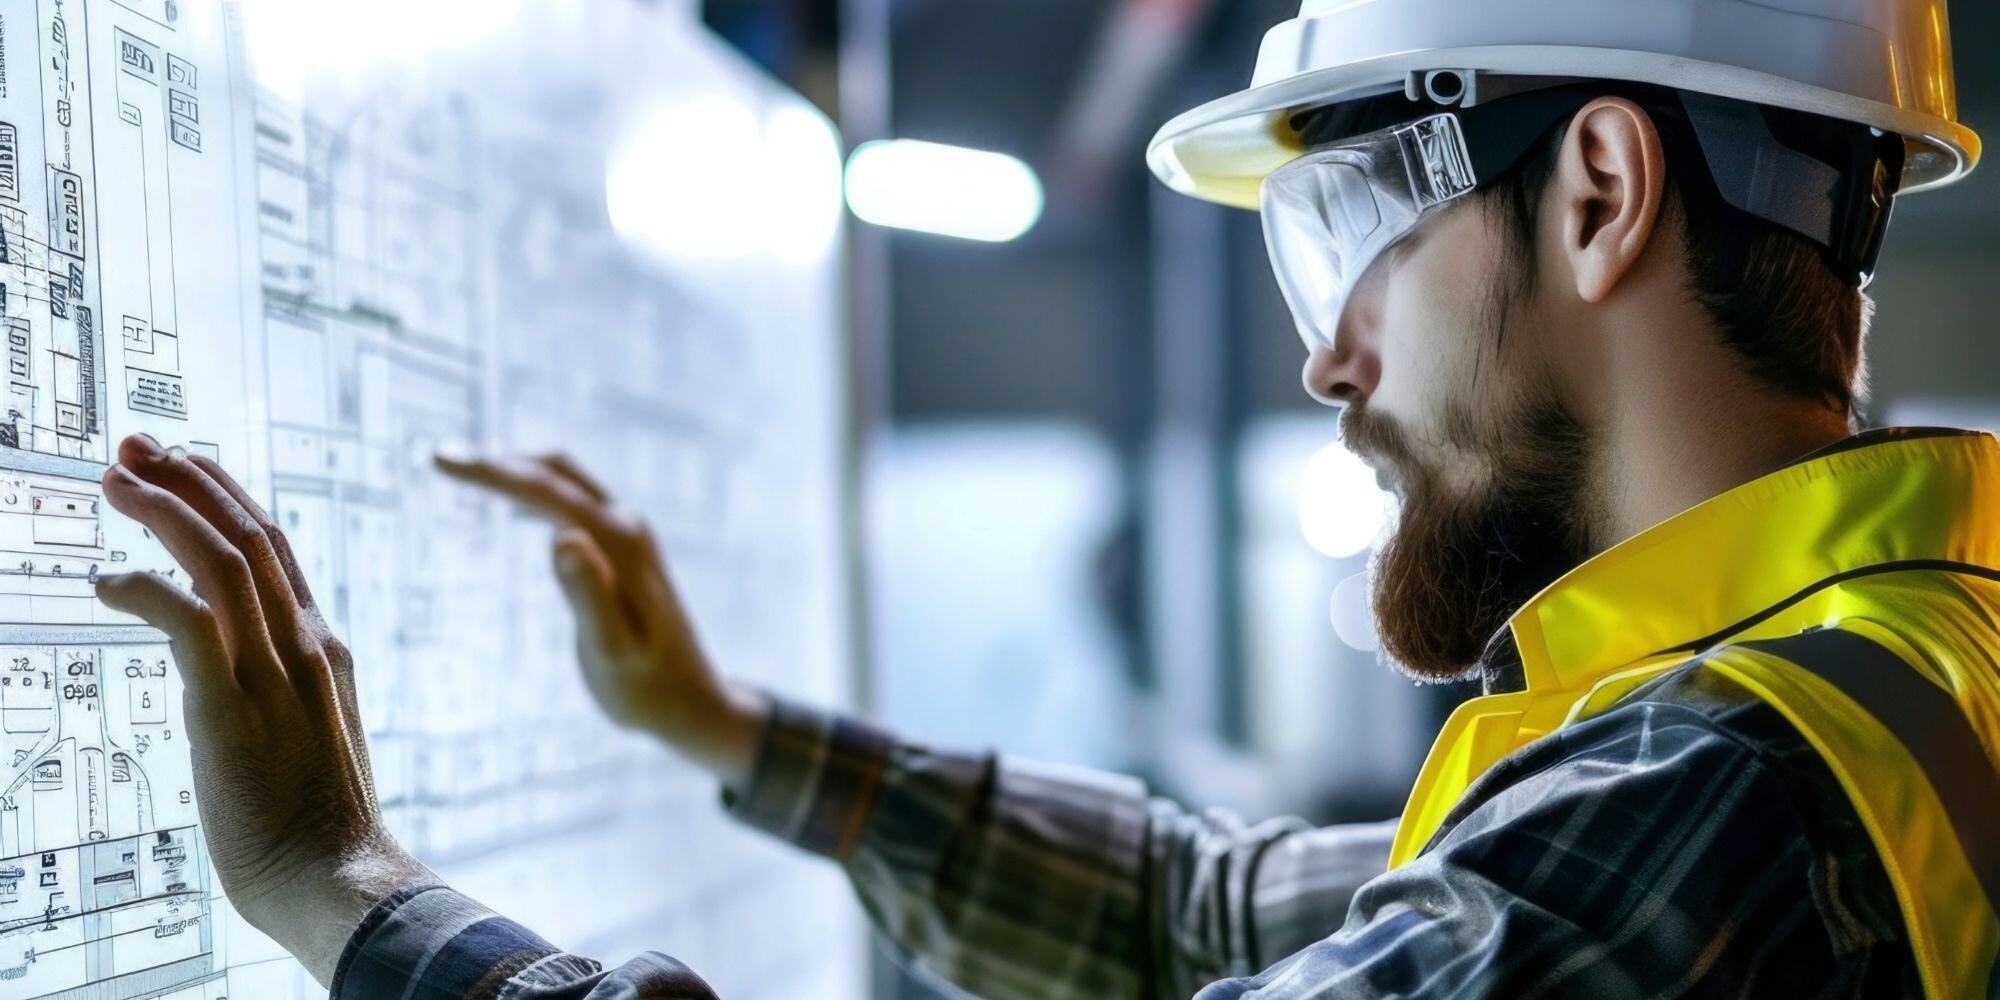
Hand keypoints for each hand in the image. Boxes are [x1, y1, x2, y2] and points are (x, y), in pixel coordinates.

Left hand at [94, 434, 430, 985]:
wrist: (341, 879)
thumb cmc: (321, 827)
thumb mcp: (312, 736)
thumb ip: (286, 692)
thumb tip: (242, 674)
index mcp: (325, 649)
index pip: (276, 549)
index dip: (228, 497)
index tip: (185, 464)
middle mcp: (305, 646)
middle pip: (247, 537)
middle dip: (189, 481)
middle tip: (136, 445)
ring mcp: (273, 674)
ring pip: (220, 563)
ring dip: (164, 513)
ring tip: (115, 481)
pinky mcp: (232, 708)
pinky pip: (187, 625)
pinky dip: (145, 590)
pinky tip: (107, 581)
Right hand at [434, 450, 767, 787]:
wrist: (693, 702)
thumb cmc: (646, 687)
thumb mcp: (610, 649)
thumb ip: (589, 595)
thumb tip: (562, 537)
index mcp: (619, 543)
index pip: (545, 490)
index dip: (491, 471)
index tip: (438, 459)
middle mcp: (628, 527)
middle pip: (556, 472)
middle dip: (498, 461)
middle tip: (440, 459)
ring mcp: (630, 537)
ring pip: (567, 484)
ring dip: (517, 472)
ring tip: (466, 472)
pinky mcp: (626, 553)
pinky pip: (576, 506)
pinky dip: (538, 496)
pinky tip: (514, 511)